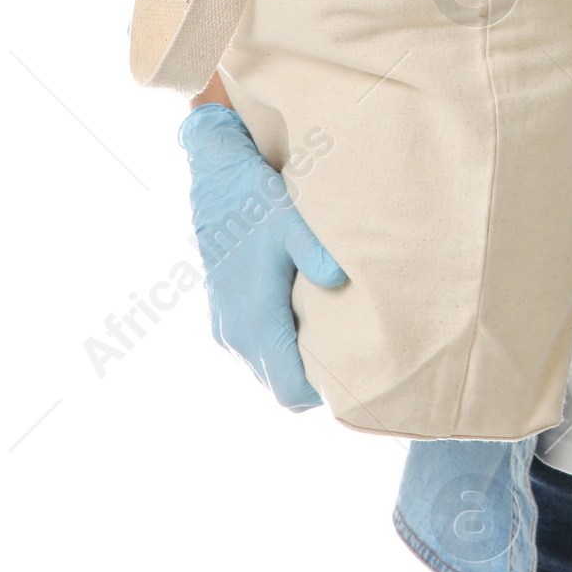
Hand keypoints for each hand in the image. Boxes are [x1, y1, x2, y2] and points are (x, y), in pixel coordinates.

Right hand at [179, 103, 346, 409]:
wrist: (215, 181)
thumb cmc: (257, 200)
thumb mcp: (291, 221)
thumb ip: (315, 253)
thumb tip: (341, 280)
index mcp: (255, 320)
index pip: (291, 390)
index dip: (323, 391)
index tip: (356, 370)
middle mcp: (236, 335)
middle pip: (281, 387)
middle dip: (316, 380)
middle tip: (355, 353)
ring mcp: (226, 329)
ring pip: (267, 372)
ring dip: (296, 364)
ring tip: (335, 335)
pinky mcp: (223, 318)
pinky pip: (256, 354)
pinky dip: (281, 350)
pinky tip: (308, 318)